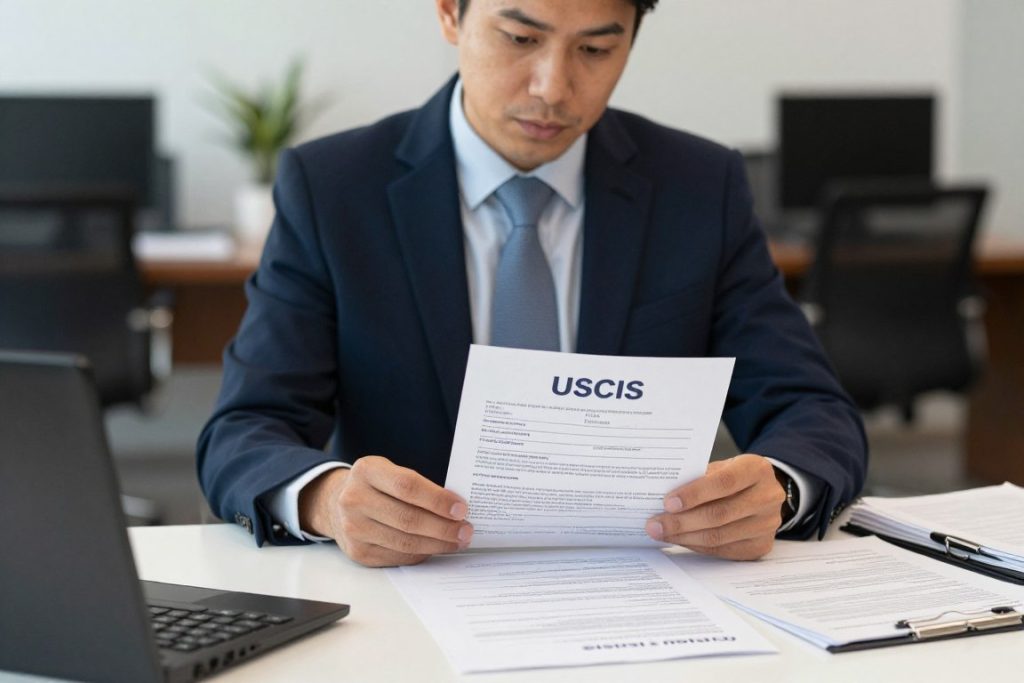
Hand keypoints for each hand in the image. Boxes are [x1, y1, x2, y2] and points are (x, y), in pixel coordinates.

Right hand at [299, 456, 472, 566]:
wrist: (336, 504)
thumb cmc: (375, 486)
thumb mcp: (389, 472)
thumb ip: (417, 486)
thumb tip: (456, 508)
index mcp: (366, 471)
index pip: (407, 486)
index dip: (437, 499)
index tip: (461, 508)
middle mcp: (354, 499)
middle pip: (407, 518)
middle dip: (443, 527)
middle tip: (466, 529)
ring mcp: (353, 528)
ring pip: (405, 541)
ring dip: (437, 544)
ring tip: (457, 541)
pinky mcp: (358, 552)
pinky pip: (397, 556)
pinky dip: (421, 554)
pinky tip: (435, 548)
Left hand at [645, 454, 785, 559]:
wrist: (763, 492)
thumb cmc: (733, 476)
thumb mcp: (721, 467)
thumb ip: (698, 478)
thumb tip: (664, 499)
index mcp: (757, 470)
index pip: (724, 482)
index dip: (694, 494)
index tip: (667, 503)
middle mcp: (768, 497)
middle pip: (720, 514)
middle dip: (682, 521)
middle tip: (654, 525)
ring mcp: (767, 525)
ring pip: (719, 536)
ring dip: (684, 537)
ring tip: (661, 533)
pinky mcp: (761, 546)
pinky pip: (722, 550)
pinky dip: (696, 546)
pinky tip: (679, 539)